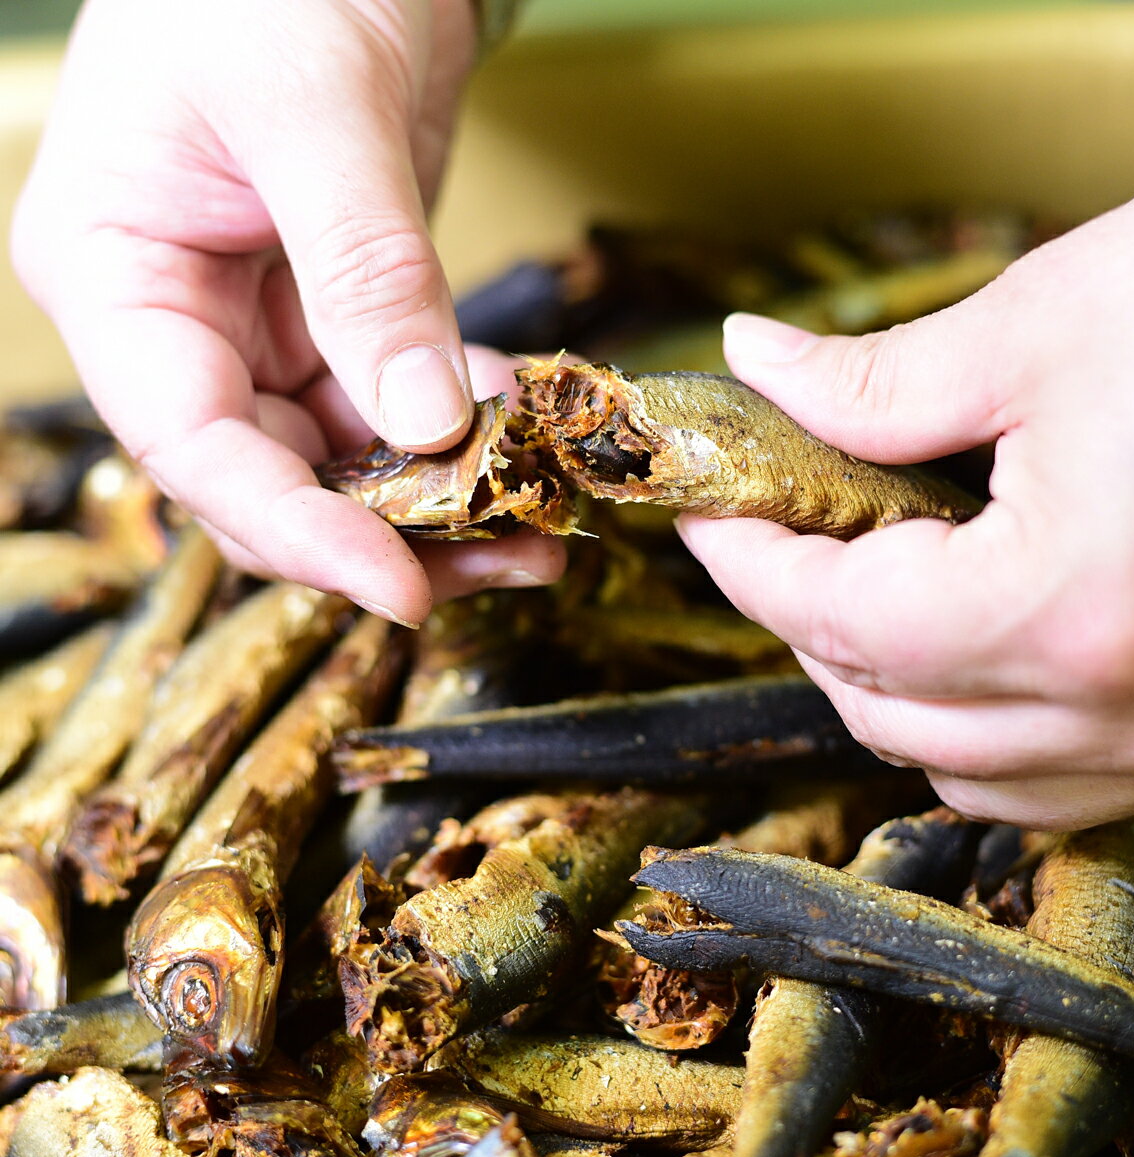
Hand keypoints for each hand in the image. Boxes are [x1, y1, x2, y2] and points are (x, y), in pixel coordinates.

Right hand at [11, 0, 562, 623]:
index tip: (398, 589)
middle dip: (386, 534)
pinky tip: (524, 437)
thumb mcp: (317, 109)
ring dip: (438, 499)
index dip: (296, 532)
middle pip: (271, 476)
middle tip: (504, 562)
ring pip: (339, 458)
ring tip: (537, 524)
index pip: (192, 445)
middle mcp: (178, 319)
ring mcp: (258, 323)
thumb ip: (366, 271)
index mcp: (116, 275)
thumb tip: (423, 421)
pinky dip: (457, 431)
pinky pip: (391, 404)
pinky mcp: (335, 314)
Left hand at [679, 172, 1133, 829]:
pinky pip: (1050, 783)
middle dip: (800, 616)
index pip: (835, 615)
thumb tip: (757, 369)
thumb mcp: (1052, 321)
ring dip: (878, 685)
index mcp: (1066, 607)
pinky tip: (962, 655)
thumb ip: (875, 378)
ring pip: (959, 769)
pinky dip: (973, 732)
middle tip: (771, 531)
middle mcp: (1126, 708)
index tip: (709, 507)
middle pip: (882, 704)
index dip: (747, 558)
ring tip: (854, 587)